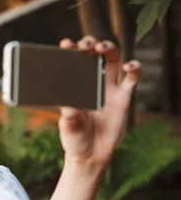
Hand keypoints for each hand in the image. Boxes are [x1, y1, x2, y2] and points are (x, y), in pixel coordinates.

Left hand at [57, 36, 141, 168]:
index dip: (70, 50)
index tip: (65, 44)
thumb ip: (68, 119)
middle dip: (91, 44)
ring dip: (110, 49)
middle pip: (95, 54)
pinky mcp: (123, 98)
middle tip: (86, 44)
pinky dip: (134, 69)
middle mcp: (92, 83)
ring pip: (113, 59)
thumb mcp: (68, 128)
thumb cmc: (74, 139)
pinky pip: (132, 79)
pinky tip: (130, 67)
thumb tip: (68, 108)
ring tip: (102, 48)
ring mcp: (108, 88)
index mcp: (74, 86)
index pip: (72, 62)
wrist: (90, 155)